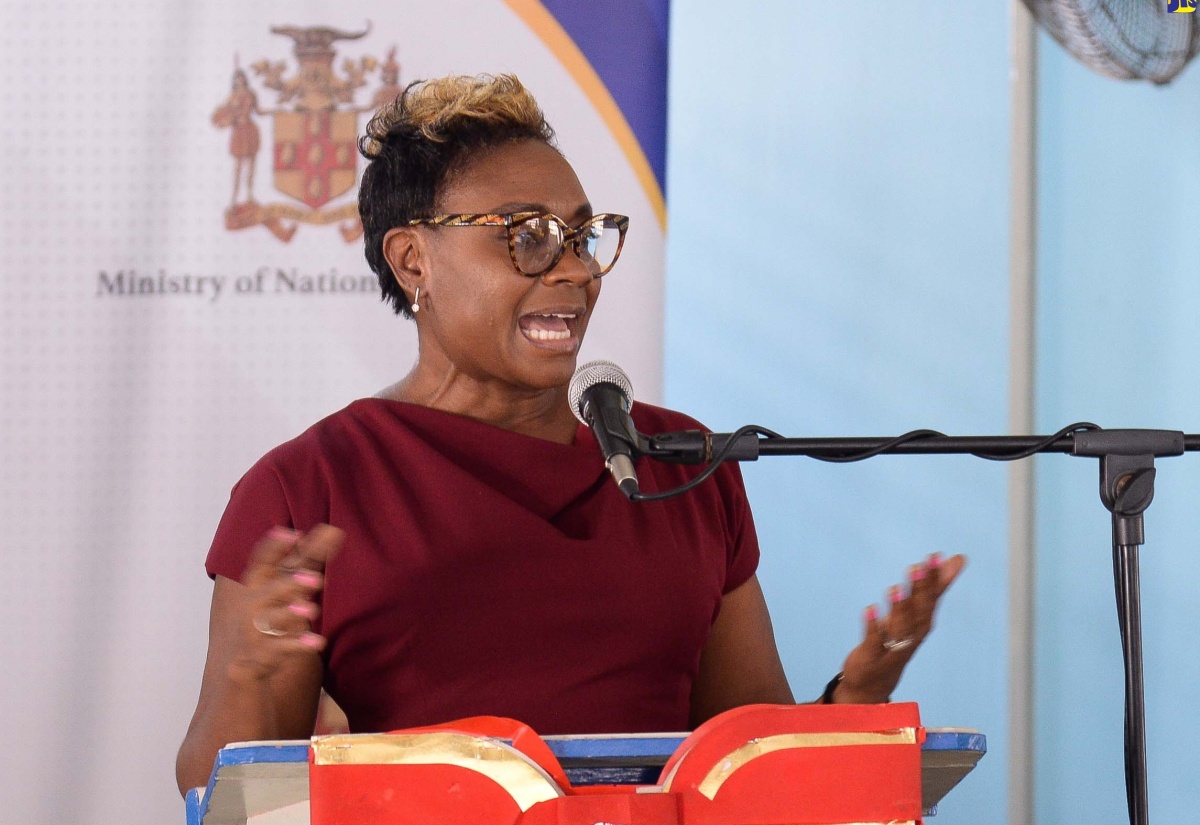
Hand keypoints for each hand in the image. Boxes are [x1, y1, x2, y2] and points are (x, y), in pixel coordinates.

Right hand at [231, 524, 342, 679]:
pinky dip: (299, 644)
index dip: (275, 548)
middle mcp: (254, 602)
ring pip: (273, 619)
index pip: (261, 561)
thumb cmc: (269, 607)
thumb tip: (335, 530)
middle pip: (271, 591)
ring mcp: (257, 627)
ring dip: (291, 614)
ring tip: (311, 609)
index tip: (292, 534)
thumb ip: (308, 557)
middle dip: (290, 585)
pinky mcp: (265, 650)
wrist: (239, 658)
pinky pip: (282, 647)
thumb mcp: (286, 580)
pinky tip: (318, 642)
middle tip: (315, 579)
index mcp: (257, 581)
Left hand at [832, 552, 965, 703]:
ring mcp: (892, 648)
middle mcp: (912, 637)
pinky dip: (873, 626)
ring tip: (896, 588)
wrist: (874, 684)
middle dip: (919, 591)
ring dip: (899, 608)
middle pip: (918, 613)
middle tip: (918, 567)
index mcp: (922, 624)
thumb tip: (957, 558)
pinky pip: (874, 641)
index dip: (934, 579)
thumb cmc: (897, 642)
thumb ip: (934, 587)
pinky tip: (869, 609)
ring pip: (899, 628)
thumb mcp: (916, 614)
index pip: (931, 600)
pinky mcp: (872, 656)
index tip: (935, 556)